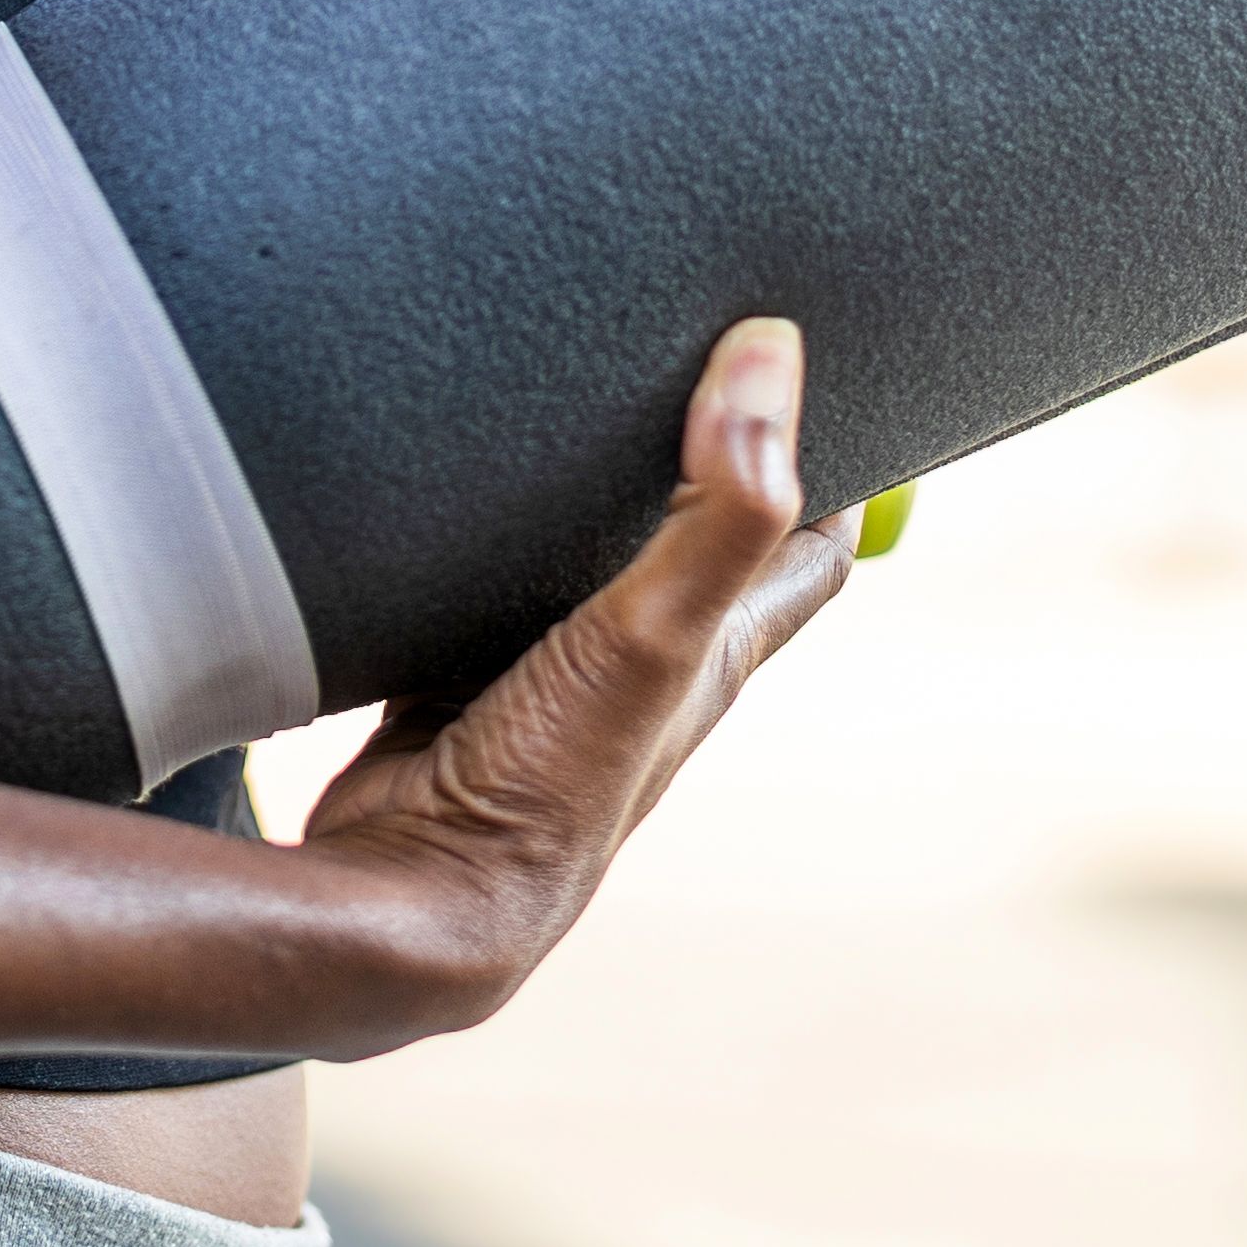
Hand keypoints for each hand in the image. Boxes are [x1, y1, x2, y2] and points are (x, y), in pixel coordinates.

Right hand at [294, 316, 856, 1030]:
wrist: (409, 892)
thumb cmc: (548, 783)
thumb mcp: (651, 633)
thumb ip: (719, 506)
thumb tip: (773, 356)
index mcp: (716, 650)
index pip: (810, 548)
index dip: (838, 466)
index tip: (829, 374)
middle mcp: (647, 660)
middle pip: (705, 542)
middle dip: (712, 456)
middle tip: (695, 354)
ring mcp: (550, 668)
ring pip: (592, 559)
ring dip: (591, 495)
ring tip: (571, 398)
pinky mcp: (460, 672)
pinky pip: (483, 585)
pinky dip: (483, 536)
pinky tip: (449, 492)